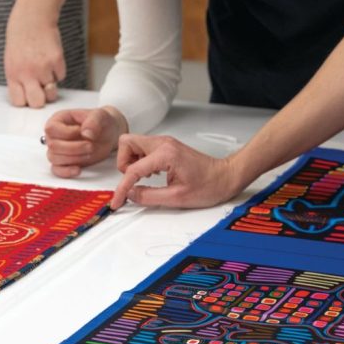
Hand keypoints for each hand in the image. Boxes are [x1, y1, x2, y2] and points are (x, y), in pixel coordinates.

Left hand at [4, 1, 65, 108]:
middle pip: (37, 103)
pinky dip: (58, 71)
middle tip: (41, 90)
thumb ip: (18, 80)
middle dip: (41, 99)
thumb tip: (28, 96)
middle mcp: (27, 73)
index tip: (27, 96)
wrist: (32, 18)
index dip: (25, 101)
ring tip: (45, 69)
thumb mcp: (12, 61)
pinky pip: (61, 76)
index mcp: (12, 74)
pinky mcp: (57, 60)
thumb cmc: (20, 39)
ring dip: (51, 83)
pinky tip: (50, 58)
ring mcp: (43, 67)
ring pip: (52, 90)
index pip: (19, 102)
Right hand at [44, 107, 127, 177]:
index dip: (66, 133)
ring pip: (54, 158)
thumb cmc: (101, 121)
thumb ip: (93, 121)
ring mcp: (58, 150)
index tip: (81, 132)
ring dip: (74, 158)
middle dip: (74, 148)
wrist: (109, 133)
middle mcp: (54, 135)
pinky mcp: (64, 162)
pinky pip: (56, 170)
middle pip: (53, 146)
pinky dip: (66, 172)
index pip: (51, 129)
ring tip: (89, 153)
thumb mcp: (100, 116)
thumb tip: (85, 133)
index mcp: (58, 120)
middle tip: (90, 146)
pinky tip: (78, 170)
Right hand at [111, 134, 243, 209]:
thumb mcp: (177, 198)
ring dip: (131, 161)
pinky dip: (140, 160)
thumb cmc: (209, 185)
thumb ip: (149, 197)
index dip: (122, 188)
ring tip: (144, 179)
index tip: (118, 201)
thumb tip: (130, 194)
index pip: (132, 169)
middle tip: (132, 180)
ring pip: (133, 144)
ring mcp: (165, 143)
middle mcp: (163, 143)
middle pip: (126, 143)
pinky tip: (151, 174)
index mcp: (166, 155)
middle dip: (123, 163)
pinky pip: (143, 148)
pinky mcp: (167, 146)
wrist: (226, 176)